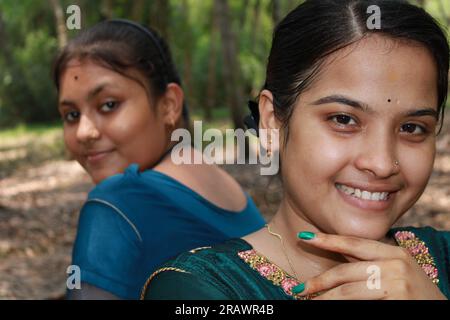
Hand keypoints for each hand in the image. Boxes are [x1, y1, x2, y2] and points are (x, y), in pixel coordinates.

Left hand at [294, 232, 445, 299]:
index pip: (353, 243)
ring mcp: (397, 283)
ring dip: (326, 297)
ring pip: (348, 290)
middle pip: (346, 270)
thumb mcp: (395, 270)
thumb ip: (368, 261)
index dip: (327, 240)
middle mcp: (396, 264)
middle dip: (320, 281)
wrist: (443, 312)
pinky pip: (359, 303)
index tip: (304, 237)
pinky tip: (330, 305)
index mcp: (393, 252)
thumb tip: (335, 251)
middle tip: (300, 289)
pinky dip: (342, 305)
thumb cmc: (415, 293)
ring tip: (310, 301)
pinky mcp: (397, 299)